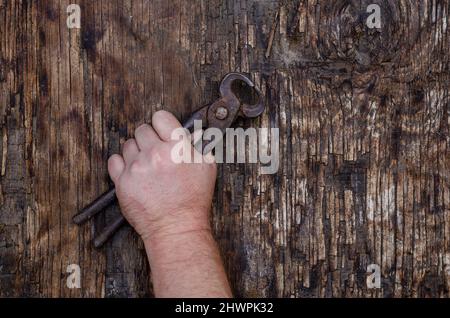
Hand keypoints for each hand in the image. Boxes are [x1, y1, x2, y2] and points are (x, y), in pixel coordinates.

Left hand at [107, 110, 216, 240]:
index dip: (162, 124)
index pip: (160, 117)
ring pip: (128, 144)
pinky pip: (114, 160)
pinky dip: (122, 164)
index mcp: (177, 147)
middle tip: (155, 153)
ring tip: (146, 166)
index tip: (162, 131)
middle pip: (142, 129)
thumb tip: (189, 133)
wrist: (176, 227)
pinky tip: (133, 172)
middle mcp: (156, 153)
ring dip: (136, 152)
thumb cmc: (193, 200)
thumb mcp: (207, 168)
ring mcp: (137, 167)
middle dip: (149, 139)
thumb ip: (198, 146)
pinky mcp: (122, 181)